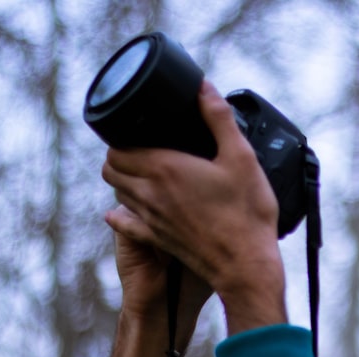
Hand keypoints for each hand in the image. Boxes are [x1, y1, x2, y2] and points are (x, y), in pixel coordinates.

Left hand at [101, 82, 286, 333]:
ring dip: (123, 180)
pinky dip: (120, 214)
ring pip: (117, 193)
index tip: (137, 132)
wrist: (246, 265)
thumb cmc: (247, 213)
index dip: (121, 137)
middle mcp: (151, 193)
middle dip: (119, 155)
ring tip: (142, 172)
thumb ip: (219, 119)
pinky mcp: (158, 239)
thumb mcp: (241, 158)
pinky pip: (125, 224)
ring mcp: (151, 219)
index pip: (117, 149)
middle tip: (139, 148)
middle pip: (111, 169)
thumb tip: (203, 88)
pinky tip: (122, 211)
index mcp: (165, 168)